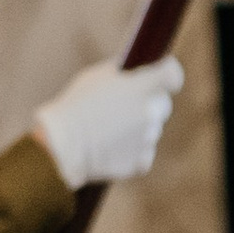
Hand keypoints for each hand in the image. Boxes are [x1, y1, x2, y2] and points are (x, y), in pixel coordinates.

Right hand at [30, 55, 182, 189]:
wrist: (60, 146)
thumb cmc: (74, 106)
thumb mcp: (96, 77)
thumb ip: (123, 73)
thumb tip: (137, 70)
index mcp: (143, 87)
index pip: (172, 75)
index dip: (168, 75)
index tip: (160, 77)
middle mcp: (151, 112)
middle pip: (162, 104)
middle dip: (147, 103)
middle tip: (123, 107)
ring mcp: (147, 139)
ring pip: (150, 129)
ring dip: (136, 128)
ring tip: (107, 130)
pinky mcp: (141, 162)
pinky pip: (143, 153)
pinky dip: (131, 151)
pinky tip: (110, 148)